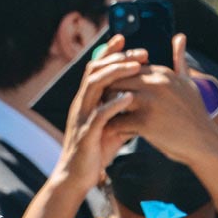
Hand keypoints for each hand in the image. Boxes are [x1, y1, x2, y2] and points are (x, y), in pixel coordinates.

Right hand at [52, 35, 145, 190]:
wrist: (76, 178)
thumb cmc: (94, 153)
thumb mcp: (110, 127)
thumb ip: (122, 113)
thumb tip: (139, 102)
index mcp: (86, 100)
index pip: (95, 68)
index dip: (109, 52)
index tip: (126, 39)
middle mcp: (81, 104)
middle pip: (95, 71)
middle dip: (118, 58)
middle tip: (141, 52)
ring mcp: (82, 118)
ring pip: (95, 86)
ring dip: (116, 74)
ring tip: (137, 67)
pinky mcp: (86, 134)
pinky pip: (99, 115)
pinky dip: (114, 104)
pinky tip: (129, 98)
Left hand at [106, 34, 217, 166]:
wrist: (205, 143)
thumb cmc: (195, 113)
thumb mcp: (187, 83)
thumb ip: (179, 60)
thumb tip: (179, 36)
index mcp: (162, 73)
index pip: (127, 69)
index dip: (119, 80)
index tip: (115, 91)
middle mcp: (155, 84)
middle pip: (116, 81)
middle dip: (108, 92)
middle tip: (105, 105)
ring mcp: (150, 103)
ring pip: (113, 99)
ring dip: (108, 108)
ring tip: (109, 117)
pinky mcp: (145, 123)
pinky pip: (118, 121)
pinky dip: (114, 128)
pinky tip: (117, 133)